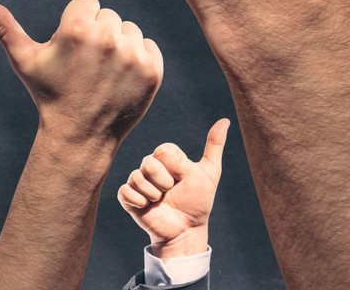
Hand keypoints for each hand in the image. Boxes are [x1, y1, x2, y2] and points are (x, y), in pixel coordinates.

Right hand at [0, 0, 162, 145]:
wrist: (80, 137)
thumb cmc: (49, 94)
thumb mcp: (24, 61)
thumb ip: (4, 28)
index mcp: (75, 28)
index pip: (87, 3)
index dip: (77, 24)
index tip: (72, 51)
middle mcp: (106, 38)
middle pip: (108, 16)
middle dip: (97, 35)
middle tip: (86, 66)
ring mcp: (132, 56)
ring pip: (129, 30)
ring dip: (119, 46)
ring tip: (103, 73)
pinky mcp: (152, 71)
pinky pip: (149, 46)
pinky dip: (139, 59)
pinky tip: (121, 78)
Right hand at [117, 119, 230, 261]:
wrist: (186, 230)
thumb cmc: (198, 201)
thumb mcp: (210, 173)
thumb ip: (214, 146)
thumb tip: (225, 120)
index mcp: (167, 159)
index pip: (163, 150)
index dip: (174, 166)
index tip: (182, 178)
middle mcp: (150, 167)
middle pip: (148, 161)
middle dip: (163, 180)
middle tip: (170, 191)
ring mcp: (139, 182)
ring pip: (137, 177)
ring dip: (153, 194)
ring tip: (160, 202)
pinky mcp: (128, 198)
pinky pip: (124, 191)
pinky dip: (138, 200)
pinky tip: (147, 207)